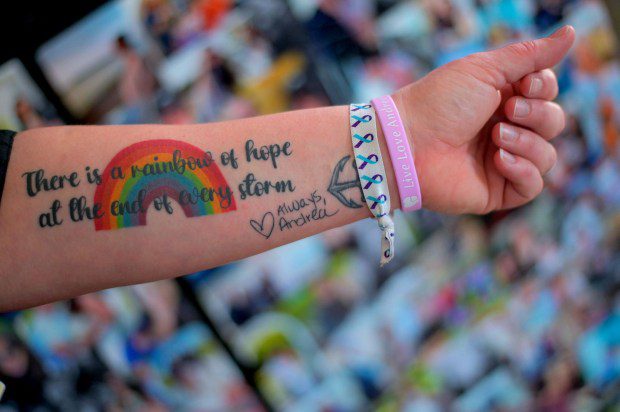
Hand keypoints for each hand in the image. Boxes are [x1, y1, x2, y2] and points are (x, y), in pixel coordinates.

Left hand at [393, 26, 575, 213]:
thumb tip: (572, 32)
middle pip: (554, 122)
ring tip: (496, 137)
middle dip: (536, 114)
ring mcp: (502, 161)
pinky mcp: (497, 190)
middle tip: (505, 111)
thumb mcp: (485, 69)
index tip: (524, 86)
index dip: (544, 89)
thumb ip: (529, 55)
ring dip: (527, 141)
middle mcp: (506, 129)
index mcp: (502, 98)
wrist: (407, 143)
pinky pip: (533, 185)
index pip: (547, 93)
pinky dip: (523, 169)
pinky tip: (498, 159)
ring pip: (548, 155)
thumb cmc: (439, 102)